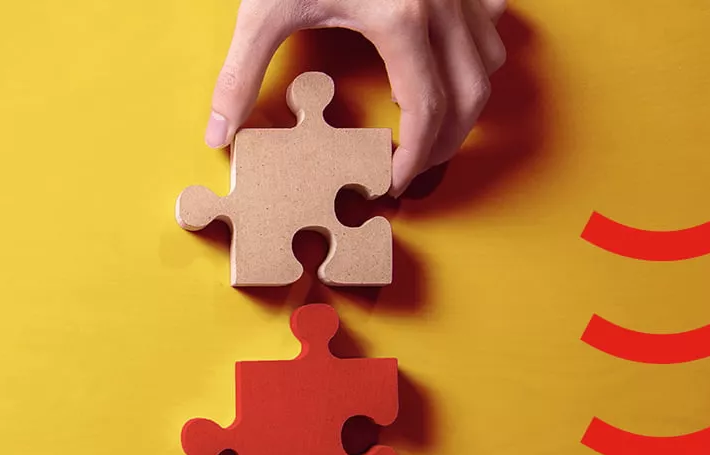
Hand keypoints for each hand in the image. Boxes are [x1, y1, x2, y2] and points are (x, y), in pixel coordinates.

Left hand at [204, 0, 507, 195]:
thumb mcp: (263, 10)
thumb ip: (240, 76)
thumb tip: (218, 133)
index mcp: (401, 20)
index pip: (428, 112)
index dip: (417, 158)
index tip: (392, 181)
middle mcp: (443, 3)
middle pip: (471, 96)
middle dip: (446, 142)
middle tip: (412, 167)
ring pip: (490, 60)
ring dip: (465, 100)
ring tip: (425, 124)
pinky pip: (491, 20)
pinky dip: (476, 52)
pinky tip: (441, 63)